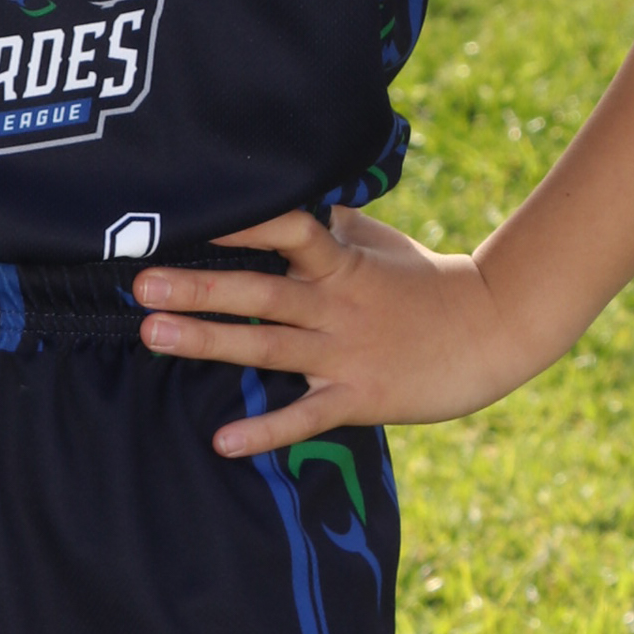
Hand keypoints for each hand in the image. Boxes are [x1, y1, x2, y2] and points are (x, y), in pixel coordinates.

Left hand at [135, 207, 533, 458]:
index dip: (241, 221)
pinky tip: (221, 440)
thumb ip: (329, 224)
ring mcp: (344, 354)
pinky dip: (264, 430)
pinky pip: (304, 417)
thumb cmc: (428, 281)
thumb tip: (289, 192)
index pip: (286, 228)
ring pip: (267, 348)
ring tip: (153, 334)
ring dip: (208, 342)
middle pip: (259, 293)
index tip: (188, 214)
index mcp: (341, 262)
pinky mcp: (358, 398)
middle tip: (139, 282)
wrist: (493, 331)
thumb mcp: (379, 241)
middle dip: (198, 287)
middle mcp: (335, 305)